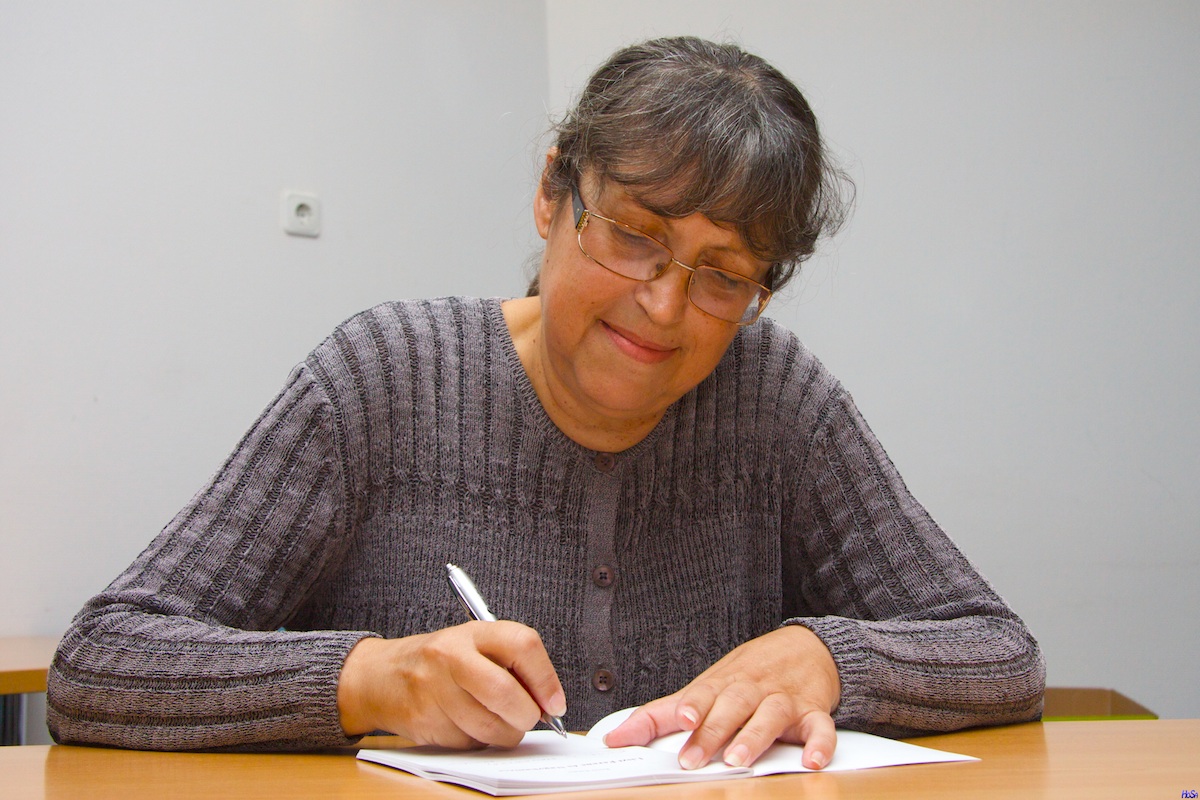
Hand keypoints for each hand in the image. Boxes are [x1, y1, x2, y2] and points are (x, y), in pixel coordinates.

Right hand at [336, 622, 566, 748]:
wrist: (381, 676)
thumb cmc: (439, 661)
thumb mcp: (475, 645)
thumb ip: (513, 665)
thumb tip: (549, 701)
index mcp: (473, 632)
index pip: (523, 645)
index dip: (546, 679)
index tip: (555, 702)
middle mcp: (451, 656)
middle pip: (506, 693)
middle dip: (527, 715)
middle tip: (530, 718)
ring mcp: (435, 690)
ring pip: (490, 727)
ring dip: (506, 734)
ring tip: (500, 722)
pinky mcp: (425, 721)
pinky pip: (469, 742)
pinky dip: (479, 741)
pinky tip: (469, 725)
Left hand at [603, 625, 839, 769]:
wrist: (804, 648)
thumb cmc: (745, 676)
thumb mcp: (701, 690)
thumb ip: (658, 716)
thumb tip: (615, 739)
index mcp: (721, 685)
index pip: (703, 694)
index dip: (693, 706)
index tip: (683, 719)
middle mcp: (751, 689)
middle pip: (732, 706)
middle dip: (714, 731)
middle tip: (696, 757)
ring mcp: (783, 700)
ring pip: (770, 715)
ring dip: (754, 737)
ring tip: (739, 760)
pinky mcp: (813, 712)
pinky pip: (820, 727)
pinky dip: (819, 743)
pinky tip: (812, 760)